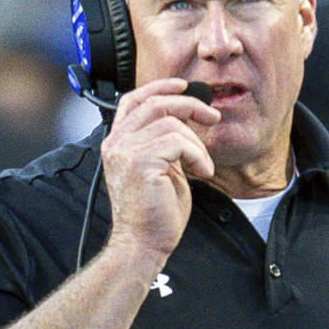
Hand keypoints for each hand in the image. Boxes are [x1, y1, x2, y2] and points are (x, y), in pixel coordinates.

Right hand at [100, 78, 220, 256]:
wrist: (143, 243)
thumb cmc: (154, 213)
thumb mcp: (161, 168)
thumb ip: (164, 143)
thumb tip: (184, 120)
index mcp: (117, 142)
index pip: (134, 100)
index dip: (160, 87)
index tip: (184, 85)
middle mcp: (116, 143)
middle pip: (155, 103)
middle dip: (189, 104)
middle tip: (212, 117)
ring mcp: (125, 150)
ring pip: (171, 122)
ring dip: (197, 142)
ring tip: (202, 165)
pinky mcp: (140, 161)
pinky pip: (178, 142)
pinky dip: (197, 155)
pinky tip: (200, 172)